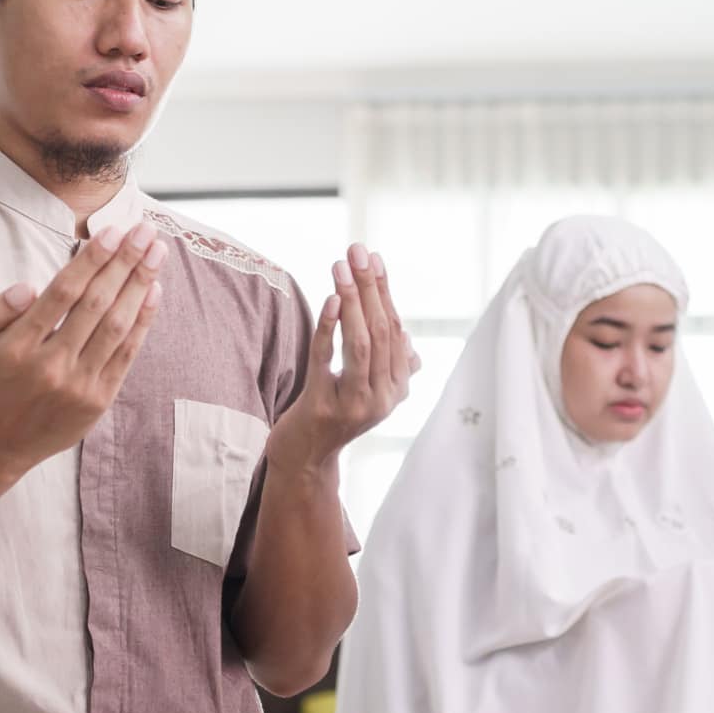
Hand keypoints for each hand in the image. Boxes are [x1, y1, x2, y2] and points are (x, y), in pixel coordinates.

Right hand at [0, 220, 166, 478]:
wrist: (1, 442)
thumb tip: (28, 287)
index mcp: (19, 346)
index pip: (61, 294)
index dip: (91, 261)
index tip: (112, 231)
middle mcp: (51, 365)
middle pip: (95, 304)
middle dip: (124, 263)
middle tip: (146, 231)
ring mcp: (79, 384)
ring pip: (116, 326)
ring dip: (140, 285)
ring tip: (157, 252)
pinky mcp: (99, 399)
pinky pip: (126, 354)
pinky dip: (143, 321)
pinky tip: (153, 291)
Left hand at [275, 243, 419, 466]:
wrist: (304, 461)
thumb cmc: (332, 416)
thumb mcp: (366, 391)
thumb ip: (389, 366)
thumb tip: (409, 341)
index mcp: (396, 389)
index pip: (395, 330)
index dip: (385, 292)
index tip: (375, 259)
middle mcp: (382, 398)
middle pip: (381, 332)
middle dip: (370, 287)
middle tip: (358, 251)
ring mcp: (354, 405)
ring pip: (361, 343)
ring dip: (352, 300)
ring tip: (342, 266)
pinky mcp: (323, 408)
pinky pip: (328, 360)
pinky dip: (331, 327)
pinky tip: (331, 299)